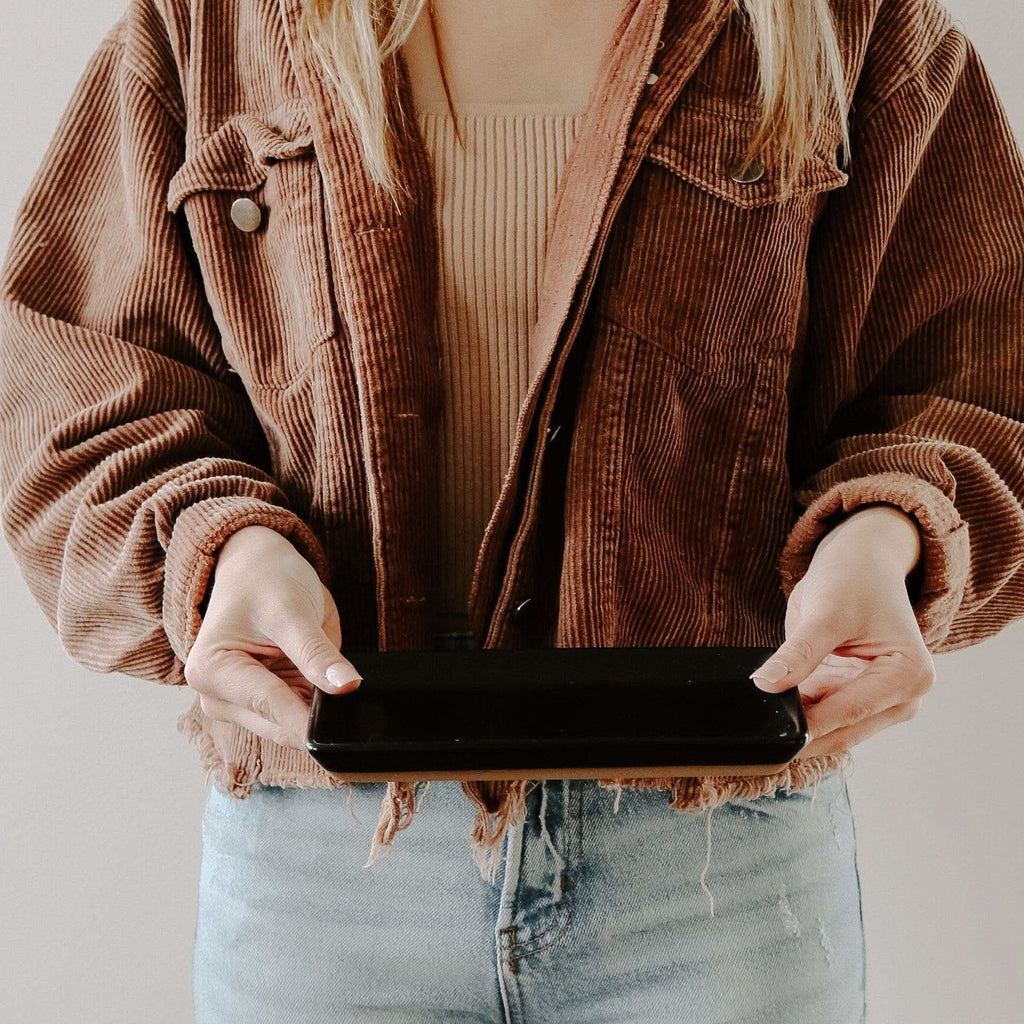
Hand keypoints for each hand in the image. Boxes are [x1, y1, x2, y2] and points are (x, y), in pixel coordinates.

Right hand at [182, 525, 362, 749]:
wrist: (259, 568)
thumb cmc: (266, 581)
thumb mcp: (293, 610)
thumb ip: (317, 653)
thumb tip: (346, 686)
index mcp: (211, 672)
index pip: (271, 706)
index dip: (311, 718)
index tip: (344, 726)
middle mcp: (217, 696)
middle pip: (280, 725)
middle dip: (316, 714)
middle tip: (348, 689)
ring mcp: (239, 704)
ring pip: (292, 727)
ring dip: (318, 709)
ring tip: (331, 674)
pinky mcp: (262, 704)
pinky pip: (298, 716)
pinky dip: (316, 704)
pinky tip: (324, 681)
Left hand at [750, 505, 935, 759]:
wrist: (862, 563)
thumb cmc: (853, 580)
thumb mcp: (825, 612)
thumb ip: (799, 653)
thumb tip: (766, 684)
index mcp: (909, 675)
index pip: (850, 711)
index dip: (807, 724)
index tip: (768, 731)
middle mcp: (904, 697)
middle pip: (843, 730)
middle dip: (801, 731)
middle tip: (756, 732)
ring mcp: (882, 702)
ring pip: (832, 730)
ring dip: (798, 724)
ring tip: (762, 715)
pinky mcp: (857, 698)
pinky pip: (824, 716)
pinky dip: (799, 712)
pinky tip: (775, 704)